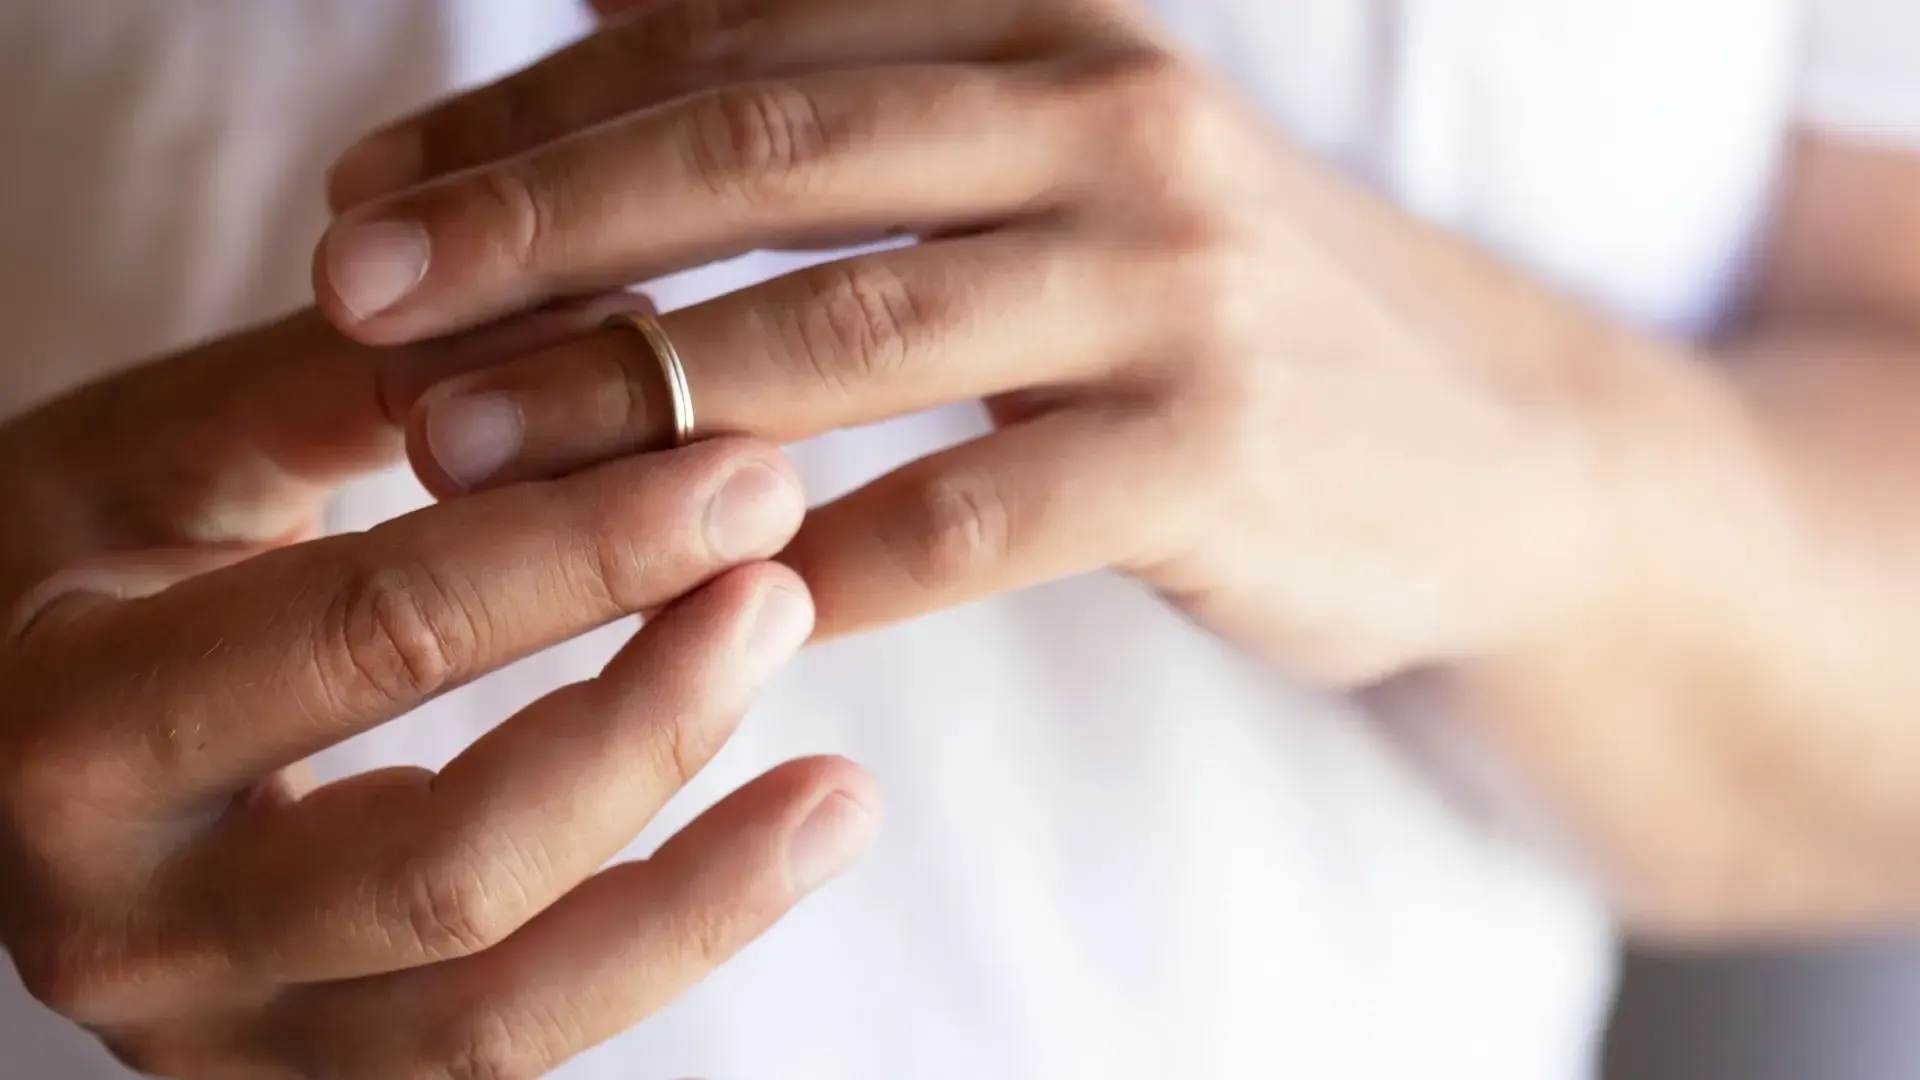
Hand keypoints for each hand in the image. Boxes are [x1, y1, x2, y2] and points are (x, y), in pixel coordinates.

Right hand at [0, 308, 876, 1077]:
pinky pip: (512, 1050)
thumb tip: (610, 323)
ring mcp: (225, 1034)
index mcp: (75, 728)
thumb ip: (355, 383)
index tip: (748, 472)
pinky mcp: (314, 1077)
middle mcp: (131, 925)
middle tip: (787, 590)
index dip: (580, 556)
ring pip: (491, 1012)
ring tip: (842, 788)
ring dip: (692, 894)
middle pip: (441, 865)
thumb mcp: (159, 450)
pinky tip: (783, 853)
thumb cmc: (72, 570)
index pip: (368, 640)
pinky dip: (659, 957)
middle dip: (646, 726)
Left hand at [314, 0, 1623, 686]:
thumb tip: (598, 73)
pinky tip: (686, 598)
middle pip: (765, 155)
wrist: (1485, 444)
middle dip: (538, 227)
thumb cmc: (1206, 313)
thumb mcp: (1056, 166)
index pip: (738, 44)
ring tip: (455, 452)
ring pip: (844, 335)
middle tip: (358, 301)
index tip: (373, 203)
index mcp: (1045, 23)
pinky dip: (813, 559)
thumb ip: (862, 115)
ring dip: (626, 398)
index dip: (533, 119)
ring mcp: (1170, 287)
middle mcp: (1108, 119)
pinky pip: (965, 513)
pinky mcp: (1213, 454)